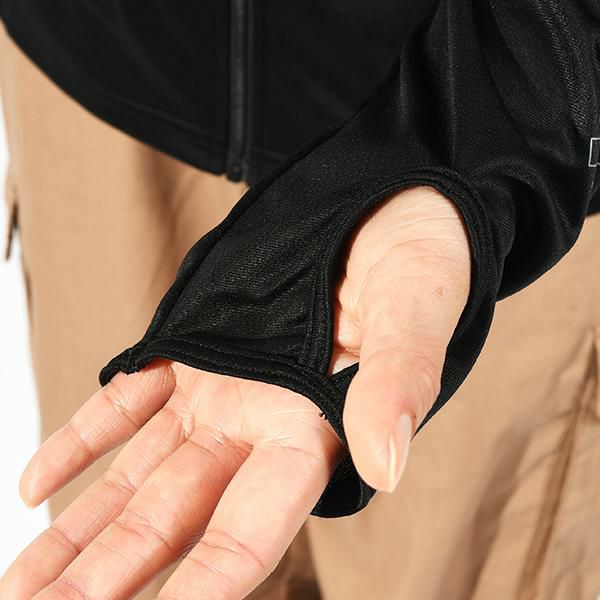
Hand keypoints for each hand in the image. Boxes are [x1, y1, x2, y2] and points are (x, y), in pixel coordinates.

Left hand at [0, 185, 470, 598]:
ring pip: (143, 476)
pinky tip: (38, 484)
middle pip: (180, 518)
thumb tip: (388, 463)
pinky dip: (84, 440)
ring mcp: (221, 388)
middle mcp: (260, 421)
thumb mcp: (415, 306)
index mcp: (315, 424)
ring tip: (28, 588)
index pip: (254, 527)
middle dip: (115, 577)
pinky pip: (129, 401)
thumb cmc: (417, 254)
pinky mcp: (194, 347)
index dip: (204, 585)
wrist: (384, 206)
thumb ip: (400, 377)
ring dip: (85, 531)